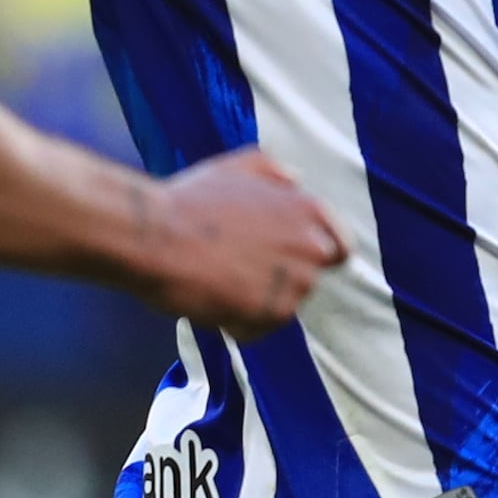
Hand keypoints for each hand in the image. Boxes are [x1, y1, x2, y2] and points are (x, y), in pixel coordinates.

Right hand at [129, 148, 344, 337]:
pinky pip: (259, 329)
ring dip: (255, 302)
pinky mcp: (274, 313)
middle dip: (280, 280)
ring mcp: (296, 282)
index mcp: (309, 210)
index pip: (340, 246)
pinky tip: (211, 300)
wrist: (158, 238)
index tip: (292, 264)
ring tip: (216, 281)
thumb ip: (273, 172)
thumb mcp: (235, 168)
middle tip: (238, 270)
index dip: (316, 257)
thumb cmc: (189, 202)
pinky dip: (237, 323)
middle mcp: (311, 246)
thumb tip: (297, 180)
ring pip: (282, 306)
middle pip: (308, 279)